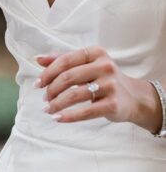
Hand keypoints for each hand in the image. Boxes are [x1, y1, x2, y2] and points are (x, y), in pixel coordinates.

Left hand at [36, 46, 161, 131]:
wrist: (134, 97)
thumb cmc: (104, 78)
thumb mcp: (87, 65)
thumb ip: (63, 60)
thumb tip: (38, 59)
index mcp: (96, 53)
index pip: (65, 60)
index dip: (48, 73)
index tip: (37, 84)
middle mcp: (105, 66)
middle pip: (68, 77)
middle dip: (51, 89)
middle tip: (44, 98)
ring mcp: (111, 85)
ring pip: (74, 95)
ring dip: (57, 104)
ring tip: (48, 109)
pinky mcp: (113, 104)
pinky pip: (86, 111)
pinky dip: (68, 116)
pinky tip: (58, 118)